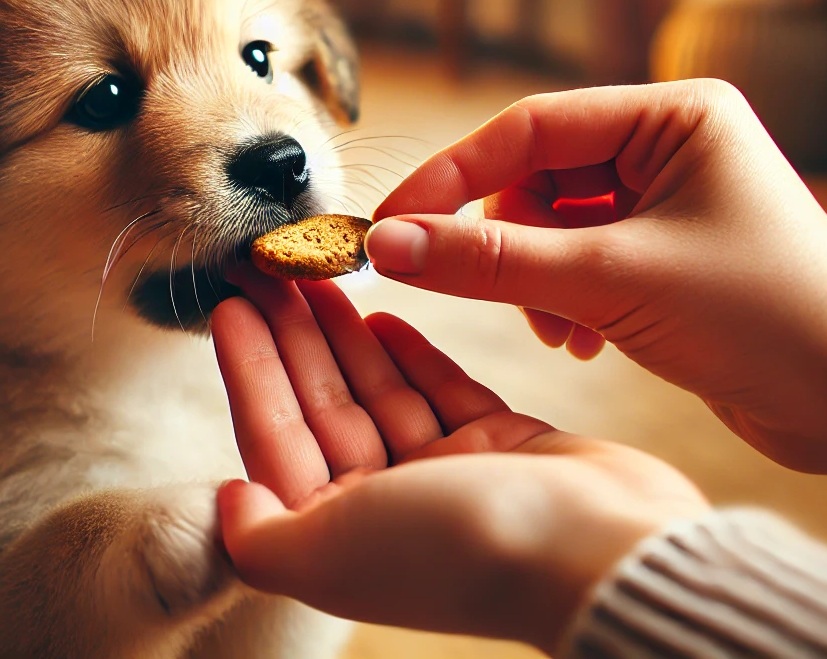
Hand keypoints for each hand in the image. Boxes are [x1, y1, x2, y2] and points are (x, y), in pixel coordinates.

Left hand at [211, 272, 705, 652]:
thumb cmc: (462, 549)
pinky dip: (410, 354)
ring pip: (379, 390)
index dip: (248, 369)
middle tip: (272, 273)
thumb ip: (263, 539)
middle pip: (325, 405)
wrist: (601, 548)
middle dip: (294, 338)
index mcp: (342, 536)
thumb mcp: (335, 554)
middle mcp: (390, 506)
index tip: (231, 304)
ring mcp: (446, 473)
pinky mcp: (498, 446)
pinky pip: (439, 389)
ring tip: (319, 279)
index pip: (276, 435)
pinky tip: (381, 315)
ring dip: (346, 336)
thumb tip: (225, 503)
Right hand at [366, 79, 826, 473]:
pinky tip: (587, 339)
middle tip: (504, 298)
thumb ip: (492, 261)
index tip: (389, 224)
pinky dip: (563, 298)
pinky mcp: (659, 250)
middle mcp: (666, 145)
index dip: (451, 176)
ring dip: (536, 280)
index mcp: (671, 115)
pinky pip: (575, 258)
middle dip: (511, 245)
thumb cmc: (766, 319)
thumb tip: (388, 245)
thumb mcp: (612, 281)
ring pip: (548, 224)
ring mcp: (663, 199)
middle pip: (535, 178)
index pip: (528, 128)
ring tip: (565, 331)